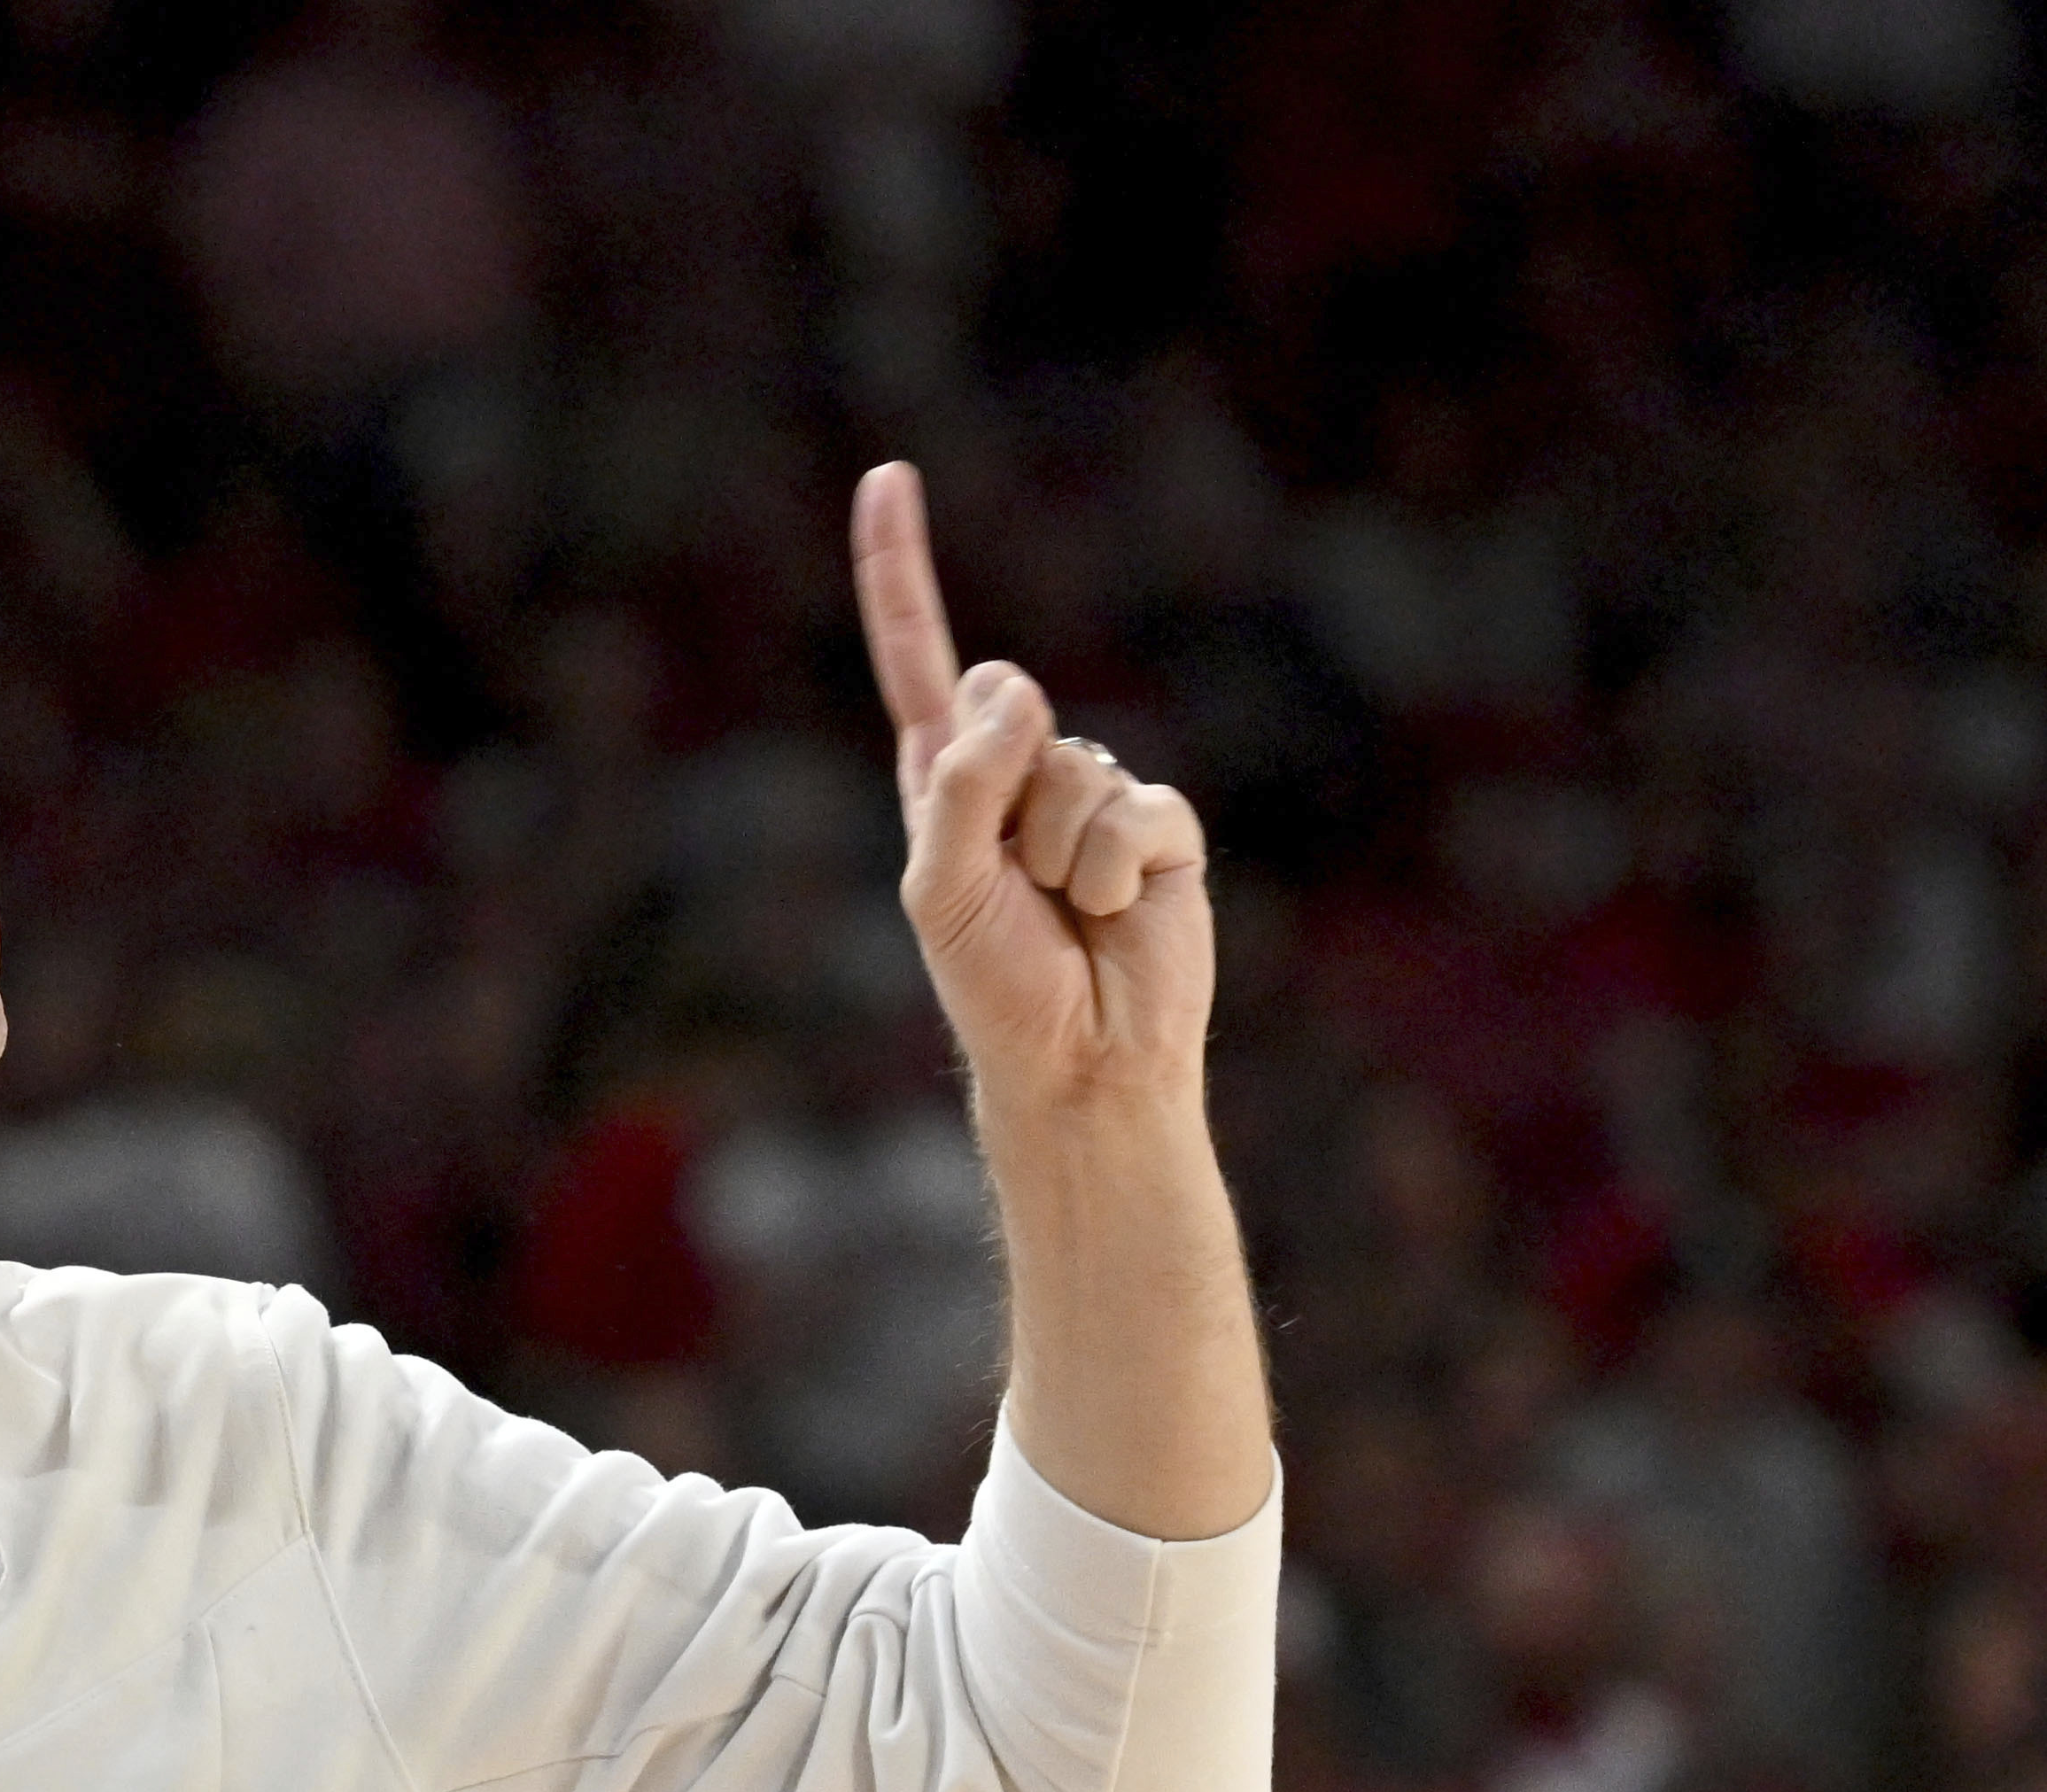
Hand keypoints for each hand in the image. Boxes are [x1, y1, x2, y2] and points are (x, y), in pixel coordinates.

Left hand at [858, 461, 1212, 1112]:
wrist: (1080, 1059)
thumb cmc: (996, 984)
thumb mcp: (939, 885)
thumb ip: (960, 782)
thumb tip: (1017, 690)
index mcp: (945, 779)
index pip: (918, 656)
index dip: (900, 569)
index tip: (888, 476)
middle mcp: (1018, 772)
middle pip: (1004, 701)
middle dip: (1000, 786)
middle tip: (1011, 880)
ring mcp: (1091, 793)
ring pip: (1070, 764)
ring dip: (1057, 853)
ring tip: (1063, 912)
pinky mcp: (1158, 825)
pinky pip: (1132, 810)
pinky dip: (1112, 873)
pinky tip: (1115, 915)